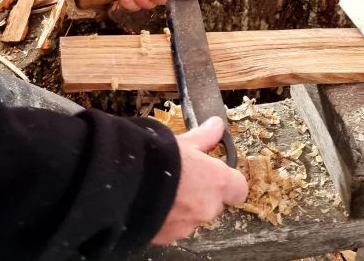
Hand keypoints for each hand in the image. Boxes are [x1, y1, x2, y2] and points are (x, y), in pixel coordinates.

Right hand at [152, 117, 247, 244]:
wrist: (124, 184)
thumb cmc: (157, 159)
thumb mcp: (182, 141)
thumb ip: (204, 137)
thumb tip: (216, 126)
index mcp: (216, 182)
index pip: (239, 188)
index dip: (229, 180)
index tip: (216, 171)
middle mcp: (207, 208)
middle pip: (214, 203)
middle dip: (201, 192)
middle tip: (183, 176)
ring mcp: (187, 225)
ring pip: (193, 216)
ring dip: (183, 205)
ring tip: (163, 188)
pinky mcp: (167, 236)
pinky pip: (173, 226)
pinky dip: (166, 216)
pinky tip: (151, 201)